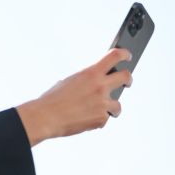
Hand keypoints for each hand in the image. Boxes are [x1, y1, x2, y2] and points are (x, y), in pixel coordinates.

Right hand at [16, 48, 132, 144]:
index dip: (124, 54)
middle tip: (127, 82)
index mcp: (91, 73)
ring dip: (112, 107)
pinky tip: (85, 119)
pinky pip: (104, 119)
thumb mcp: (69, 81)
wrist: (46, 117)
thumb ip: (87, 80)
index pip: (115, 56)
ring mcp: (102, 104)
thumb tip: (96, 84)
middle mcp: (100, 86)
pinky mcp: (101, 119)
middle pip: (126, 77)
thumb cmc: (52, 100)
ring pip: (118, 105)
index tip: (127, 56)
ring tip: (100, 109)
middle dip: (128, 79)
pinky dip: (97, 120)